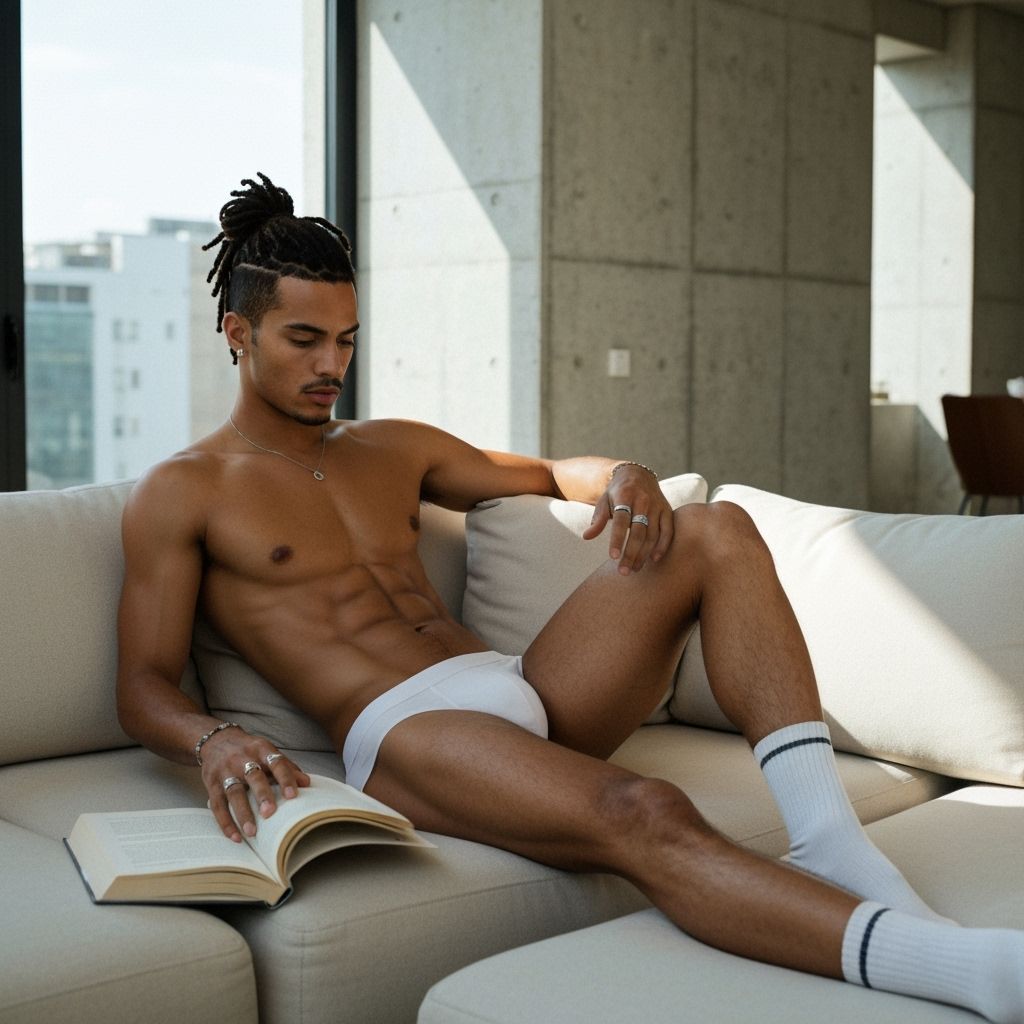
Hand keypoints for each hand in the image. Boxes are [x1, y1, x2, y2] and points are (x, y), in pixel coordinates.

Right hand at [198, 726, 310, 841]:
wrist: (217, 740)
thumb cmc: (249, 750)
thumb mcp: (268, 751)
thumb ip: (286, 767)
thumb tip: (307, 783)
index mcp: (261, 749)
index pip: (276, 762)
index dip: (285, 778)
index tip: (293, 795)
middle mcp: (242, 759)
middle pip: (253, 776)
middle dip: (262, 795)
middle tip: (270, 813)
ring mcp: (224, 772)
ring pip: (233, 792)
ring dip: (242, 813)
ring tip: (252, 832)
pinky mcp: (211, 784)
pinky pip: (217, 805)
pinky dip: (225, 822)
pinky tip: (235, 836)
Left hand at [582, 466, 673, 574]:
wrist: (638, 475)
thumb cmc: (617, 493)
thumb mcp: (604, 501)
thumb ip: (598, 519)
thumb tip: (586, 537)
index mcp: (625, 496)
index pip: (621, 521)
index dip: (617, 539)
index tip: (613, 557)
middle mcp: (643, 501)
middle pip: (638, 531)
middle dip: (631, 553)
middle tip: (623, 572)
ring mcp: (657, 506)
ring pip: (652, 534)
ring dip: (644, 554)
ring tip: (635, 569)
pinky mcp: (667, 511)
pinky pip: (668, 531)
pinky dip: (663, 545)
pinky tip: (654, 559)